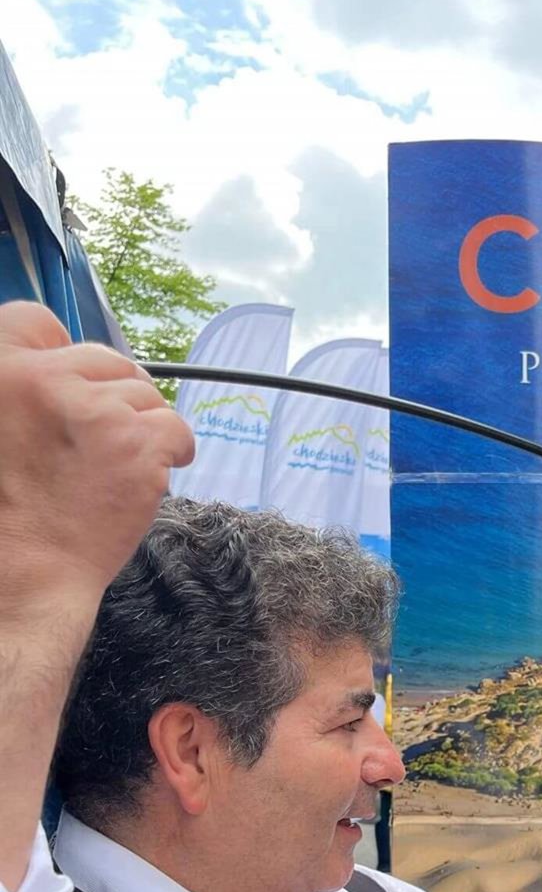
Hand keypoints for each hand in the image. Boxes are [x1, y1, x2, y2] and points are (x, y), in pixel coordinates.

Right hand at [0, 302, 193, 603]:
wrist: (28, 571)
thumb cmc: (12, 512)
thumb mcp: (1, 432)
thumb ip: (26, 396)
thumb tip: (69, 372)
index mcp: (1, 374)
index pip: (34, 321)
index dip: (63, 353)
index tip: (77, 385)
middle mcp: (42, 380)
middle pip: (104, 359)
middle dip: (115, 396)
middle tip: (107, 442)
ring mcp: (93, 408)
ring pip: (145, 395)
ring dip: (142, 428)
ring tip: (117, 469)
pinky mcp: (136, 440)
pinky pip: (175, 427)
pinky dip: (171, 452)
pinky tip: (148, 476)